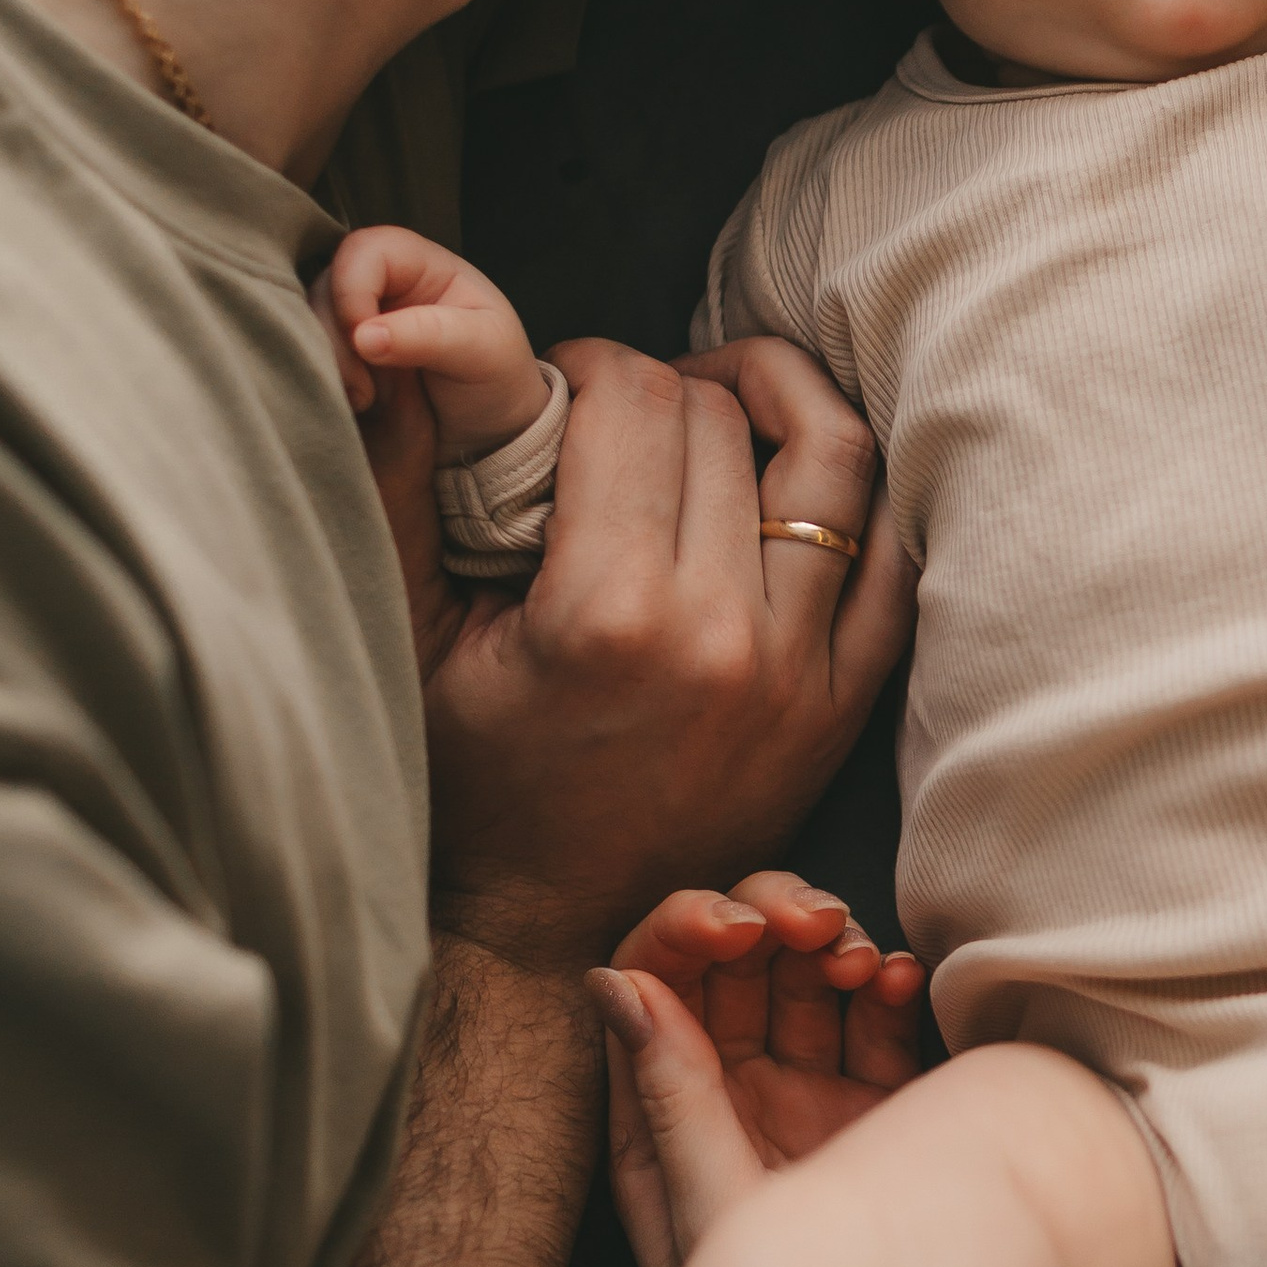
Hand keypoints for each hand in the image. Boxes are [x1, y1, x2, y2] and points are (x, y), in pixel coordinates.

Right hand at [318, 226, 549, 457]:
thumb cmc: (498, 378)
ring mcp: (356, 319)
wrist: (491, 431)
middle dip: (335, 340)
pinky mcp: (342, 356)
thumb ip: (428, 335)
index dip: (353, 293)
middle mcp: (380, 284)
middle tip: (366, 391)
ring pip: (309, 324)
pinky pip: (310, 357)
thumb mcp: (483, 351)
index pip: (363, 252)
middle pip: (325, 287)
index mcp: (419, 264)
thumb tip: (363, 337)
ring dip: (329, 366)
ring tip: (367, 402)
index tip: (367, 345)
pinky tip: (354, 406)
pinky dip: (324, 380)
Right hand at [423, 336, 917, 971]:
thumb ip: (397, 473)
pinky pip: (887, 556)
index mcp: (608, 613)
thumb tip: (379, 342)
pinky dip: (850, 495)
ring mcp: (797, 673)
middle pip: (723, 416)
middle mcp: (719, 637)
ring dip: (776, 403)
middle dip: (664, 383)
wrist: (545, 924)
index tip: (558, 389)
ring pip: (830, 458)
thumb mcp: (408, 627)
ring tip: (719, 404)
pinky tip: (789, 477)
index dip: (588, 363)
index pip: (631, 399)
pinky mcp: (841, 705)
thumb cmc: (464, 775)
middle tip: (616, 411)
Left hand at [592, 873, 927, 1266]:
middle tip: (810, 924)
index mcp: (661, 1109)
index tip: (734, 928)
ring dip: (831, 943)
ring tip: (860, 964)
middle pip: (735, 962)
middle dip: (768, 919)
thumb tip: (613, 979)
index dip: (687, 932)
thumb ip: (670, 1094)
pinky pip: (878, 1018)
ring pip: (808, 976)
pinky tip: (899, 982)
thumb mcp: (708, 1210)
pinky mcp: (879, 1103)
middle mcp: (729, 1089)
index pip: (655, 981)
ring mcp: (807, 1090)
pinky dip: (889, 984)